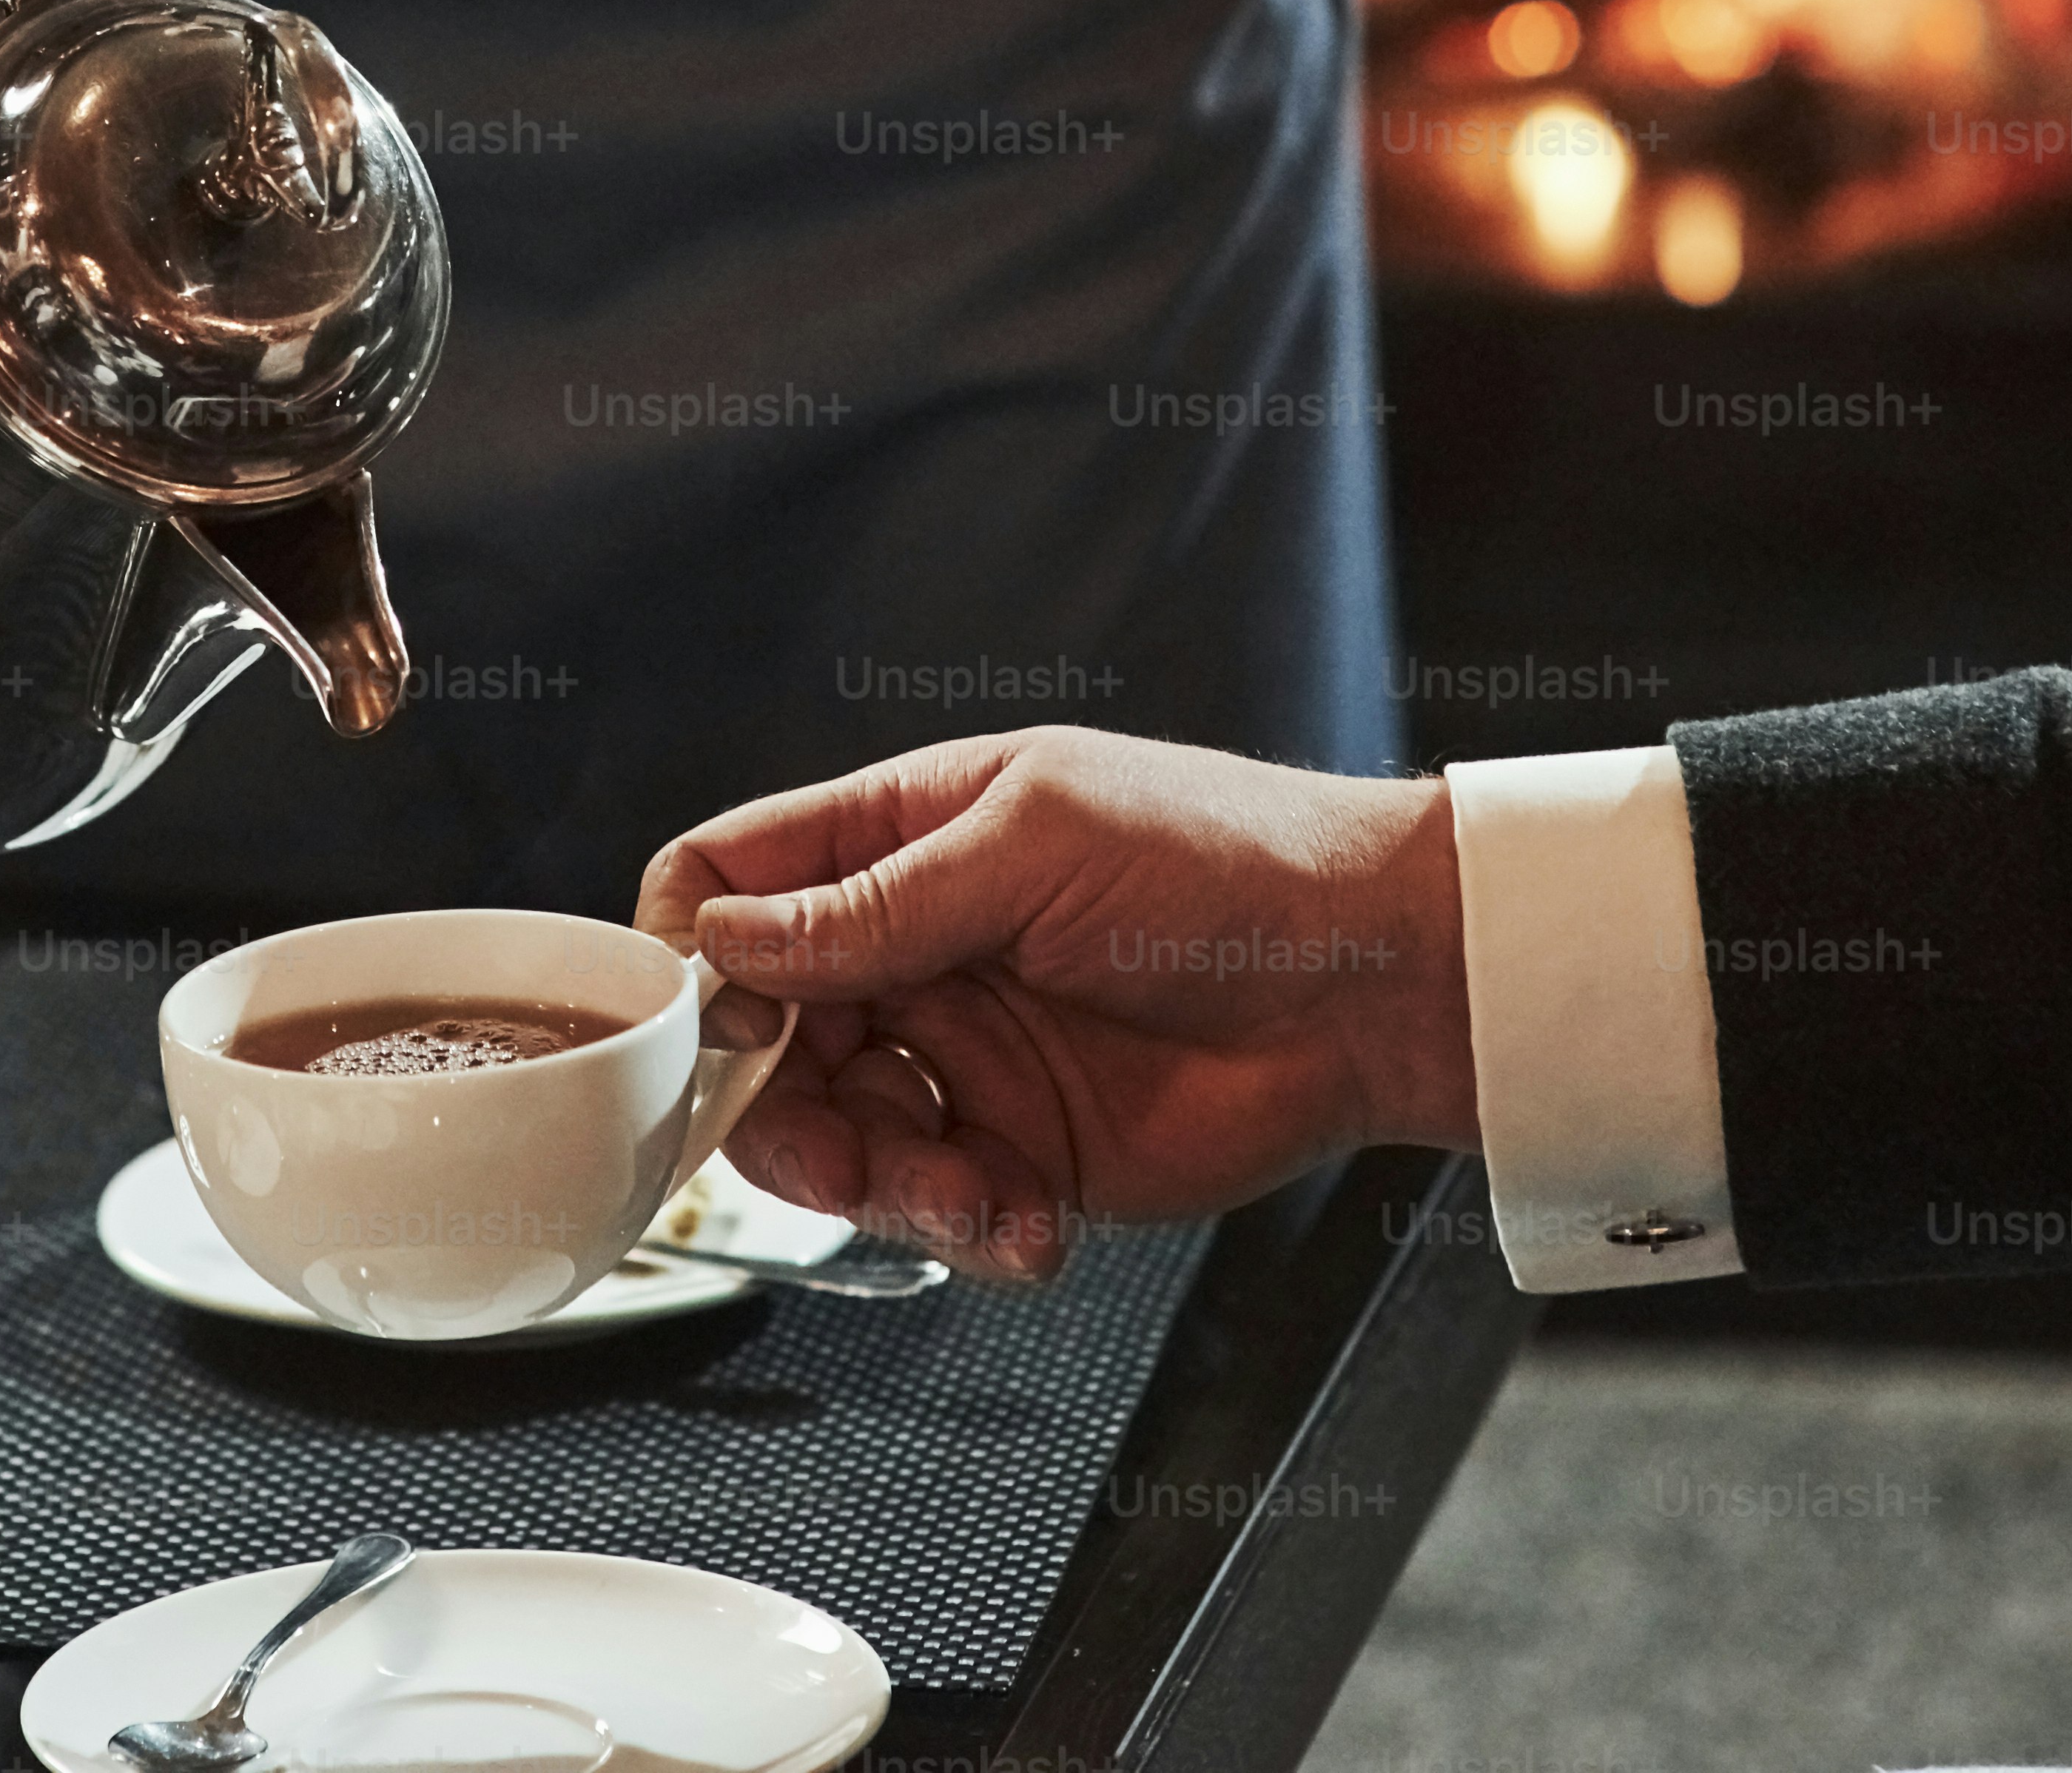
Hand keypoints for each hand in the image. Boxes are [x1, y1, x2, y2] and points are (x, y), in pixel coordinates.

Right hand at [637, 727, 1474, 1283]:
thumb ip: (876, 904)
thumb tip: (727, 941)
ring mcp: (964, 1056)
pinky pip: (938, 1211)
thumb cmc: (1223, 862)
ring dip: (879, 1186)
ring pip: (836, 1138)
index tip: (717, 1029)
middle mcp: (914, 951)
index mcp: (902, 838)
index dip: (696, 956)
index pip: (731, 884)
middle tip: (832, 1154)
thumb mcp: (1035, 847)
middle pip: (762, 1037)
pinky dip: (968, 1233)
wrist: (1376, 983)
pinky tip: (1034, 1227)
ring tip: (967, 1195)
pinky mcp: (1021, 1152)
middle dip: (778, 1109)